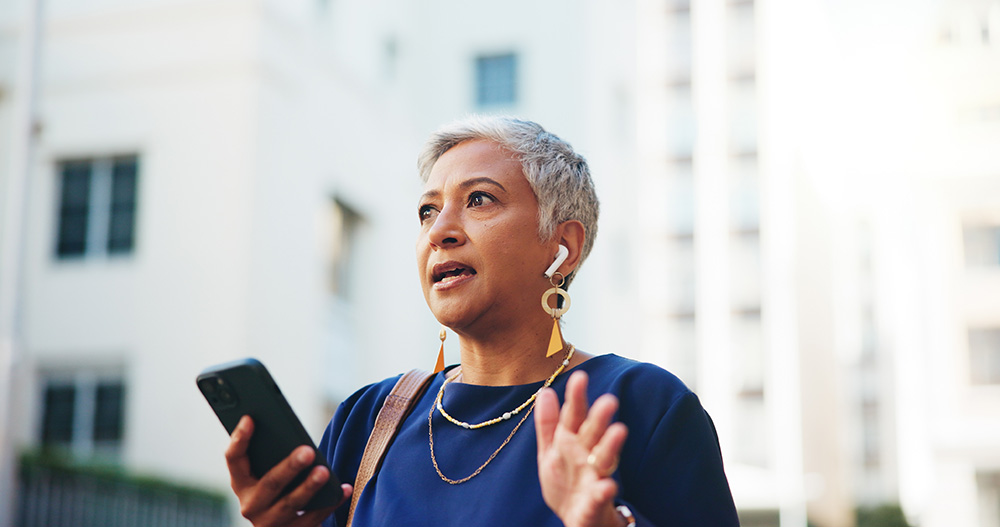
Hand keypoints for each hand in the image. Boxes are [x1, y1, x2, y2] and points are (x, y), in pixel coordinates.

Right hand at [225, 416, 352, 525]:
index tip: (250, 418)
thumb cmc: (277, 487)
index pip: (234, 458)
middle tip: (307, 451)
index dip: (240, 438)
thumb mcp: (266, 472)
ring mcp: (270, 523)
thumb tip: (291, 429)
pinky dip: (331, 502)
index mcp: (241, 483)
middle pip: (270, 483)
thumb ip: (271, 454)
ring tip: (324, 471)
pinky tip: (344, 489)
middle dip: (289, 467)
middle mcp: (250, 505)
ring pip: (291, 503)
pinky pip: (314, 517)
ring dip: (309, 487)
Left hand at [534, 371, 629, 526]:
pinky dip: (604, 491)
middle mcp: (587, 455)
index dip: (576, 397)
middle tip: (609, 399)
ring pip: (604, 459)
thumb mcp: (550, 452)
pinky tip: (608, 486)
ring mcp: (594, 477)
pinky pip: (600, 496)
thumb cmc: (566, 482)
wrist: (577, 518)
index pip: (574, 416)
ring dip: (611, 445)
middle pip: (593, 433)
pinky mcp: (596, 501)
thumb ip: (548, 424)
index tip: (580, 376)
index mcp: (572, 442)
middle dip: (600, 417)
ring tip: (619, 431)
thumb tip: (546, 391)